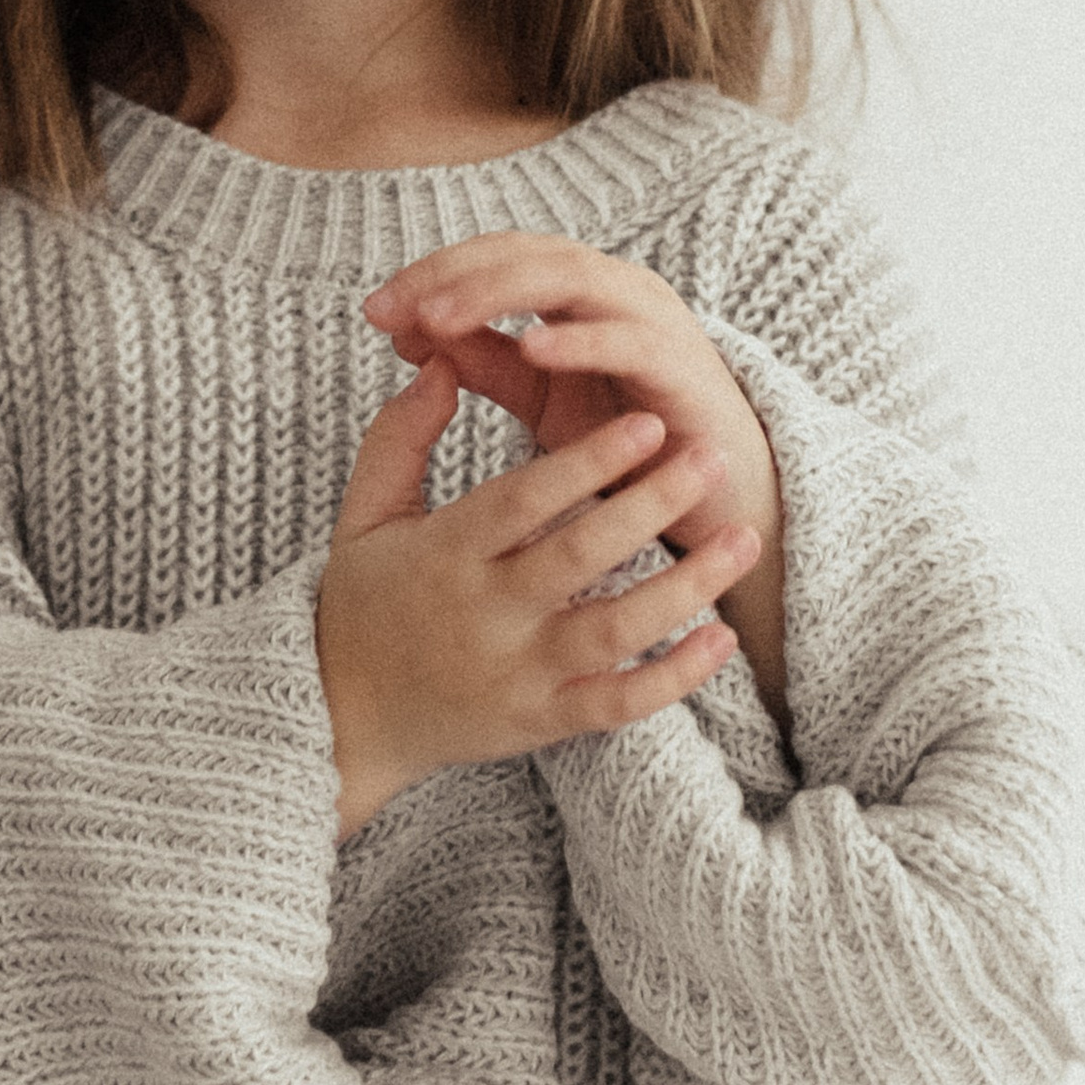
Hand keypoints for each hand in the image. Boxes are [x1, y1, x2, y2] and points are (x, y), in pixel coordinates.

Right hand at [359, 232, 787, 729]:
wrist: (343, 719)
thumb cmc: (359, 602)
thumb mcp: (364, 513)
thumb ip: (399, 436)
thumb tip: (439, 363)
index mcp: (445, 553)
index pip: (524, 499)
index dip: (586, 460)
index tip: (645, 421)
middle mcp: (486, 614)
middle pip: (582, 555)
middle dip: (652, 503)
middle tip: (710, 456)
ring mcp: (518, 673)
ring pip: (616, 630)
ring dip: (687, 586)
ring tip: (742, 540)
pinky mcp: (541, 722)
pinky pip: (618, 705)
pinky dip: (675, 678)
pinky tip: (722, 639)